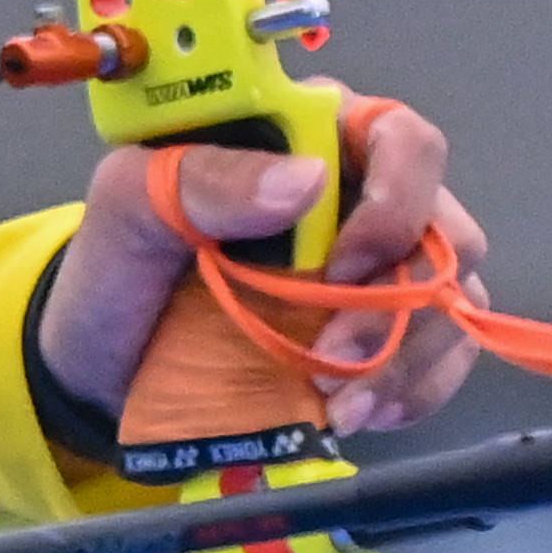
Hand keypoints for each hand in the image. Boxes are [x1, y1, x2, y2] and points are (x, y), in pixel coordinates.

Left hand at [35, 95, 487, 440]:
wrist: (100, 363)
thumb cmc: (118, 268)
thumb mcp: (129, 207)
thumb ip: (201, 179)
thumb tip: (302, 180)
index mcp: (309, 141)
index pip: (402, 140)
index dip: (397, 199)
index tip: (343, 264)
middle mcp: (361, 199)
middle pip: (444, 230)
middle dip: (401, 303)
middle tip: (330, 356)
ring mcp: (380, 272)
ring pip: (451, 301)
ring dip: (407, 359)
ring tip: (337, 403)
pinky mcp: (383, 337)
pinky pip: (439, 358)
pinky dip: (412, 391)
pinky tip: (357, 412)